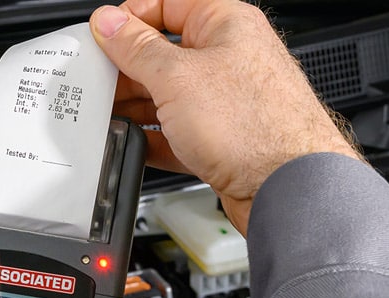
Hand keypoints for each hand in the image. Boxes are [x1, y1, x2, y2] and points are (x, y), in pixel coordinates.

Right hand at [89, 0, 363, 234]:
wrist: (288, 189)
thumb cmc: (255, 127)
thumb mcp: (176, 77)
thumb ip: (136, 48)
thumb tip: (111, 24)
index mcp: (227, 23)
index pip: (168, 3)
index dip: (131, 18)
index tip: (103, 36)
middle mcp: (232, 58)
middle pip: (166, 52)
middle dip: (130, 69)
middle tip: (100, 80)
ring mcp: (229, 102)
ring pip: (171, 95)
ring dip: (139, 106)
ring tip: (111, 114)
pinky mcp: (225, 141)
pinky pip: (180, 133)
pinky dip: (156, 138)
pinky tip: (135, 143)